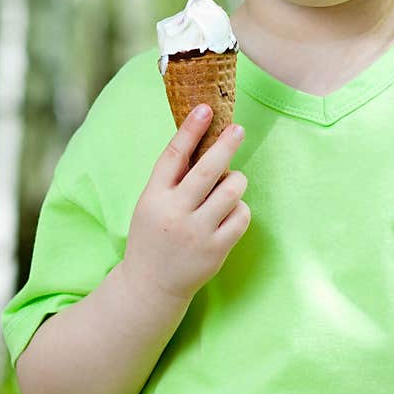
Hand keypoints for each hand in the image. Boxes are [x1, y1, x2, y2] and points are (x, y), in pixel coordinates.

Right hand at [120, 104, 250, 308]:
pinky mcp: (216, 249)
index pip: (174, 155)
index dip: (190, 130)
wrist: (151, 285)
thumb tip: (201, 135)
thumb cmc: (154, 233)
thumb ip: (172, 176)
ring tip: (229, 183)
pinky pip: (242, 215)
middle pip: (208, 169)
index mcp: (154, 197)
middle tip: (237, 129)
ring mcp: (197, 233)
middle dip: (226, 145)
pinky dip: (240, 208)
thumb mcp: (151, 202)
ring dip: (235, 180)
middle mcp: (175, 213)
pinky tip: (229, 211)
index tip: (205, 109)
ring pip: (231, 190)